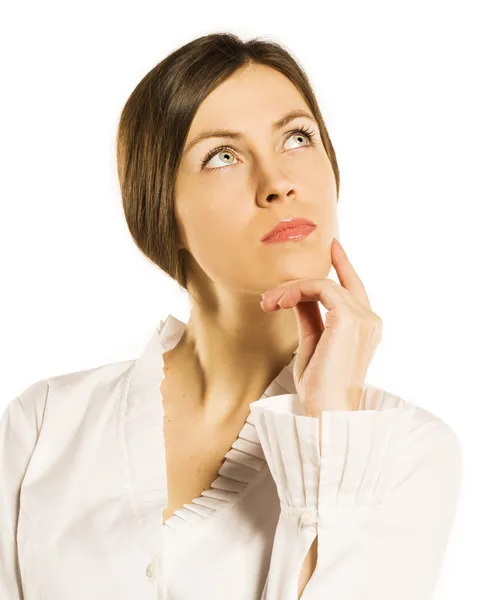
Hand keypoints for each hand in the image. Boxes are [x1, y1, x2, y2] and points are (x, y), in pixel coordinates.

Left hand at [260, 238, 382, 416]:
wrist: (325, 410)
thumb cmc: (318, 385)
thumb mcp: (313, 342)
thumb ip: (311, 315)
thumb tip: (298, 294)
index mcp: (366, 327)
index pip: (354, 288)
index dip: (344, 264)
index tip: (332, 246)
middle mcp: (371, 319)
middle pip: (335, 284)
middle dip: (300, 282)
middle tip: (270, 297)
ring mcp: (364, 318)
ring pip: (323, 284)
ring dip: (290, 289)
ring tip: (268, 304)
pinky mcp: (349, 318)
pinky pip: (319, 288)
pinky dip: (295, 290)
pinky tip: (278, 302)